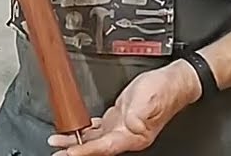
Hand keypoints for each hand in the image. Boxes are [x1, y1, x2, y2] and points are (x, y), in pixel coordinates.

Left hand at [49, 61, 200, 155]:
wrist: (173, 81)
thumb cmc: (164, 90)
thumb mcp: (148, 99)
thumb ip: (137, 113)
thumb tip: (128, 122)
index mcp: (134, 136)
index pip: (105, 147)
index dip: (86, 151)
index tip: (70, 153)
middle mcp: (127, 135)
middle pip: (96, 147)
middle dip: (75, 150)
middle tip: (56, 151)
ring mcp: (122, 127)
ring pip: (94, 139)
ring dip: (76, 141)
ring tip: (58, 142)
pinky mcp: (120, 117)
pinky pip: (99, 128)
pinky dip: (85, 130)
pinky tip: (76, 129)